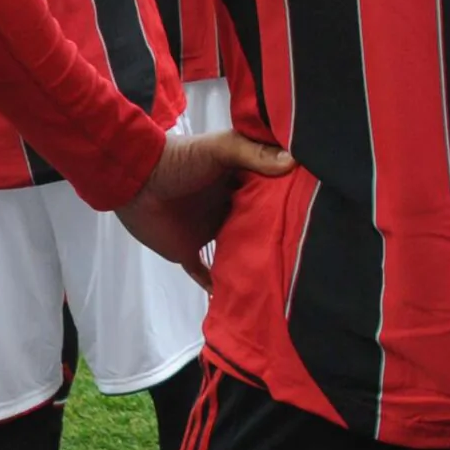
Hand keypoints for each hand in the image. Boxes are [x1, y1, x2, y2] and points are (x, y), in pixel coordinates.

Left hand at [116, 129, 292, 288]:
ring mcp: (208, 229)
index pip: (269, 191)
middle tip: (308, 249)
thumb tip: (293, 164)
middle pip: (257, 222)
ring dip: (253, 261)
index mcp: (236, 180)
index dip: (289, 199)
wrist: (134, 180)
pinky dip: (218, 286)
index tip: (315, 209)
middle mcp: (226, 205)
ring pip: (237, 249)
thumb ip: (252, 155)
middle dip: (276, 234)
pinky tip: (239, 301)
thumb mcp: (218, 149)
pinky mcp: (188, 250)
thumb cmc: (178, 159)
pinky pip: (206, 273)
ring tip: (283, 279)